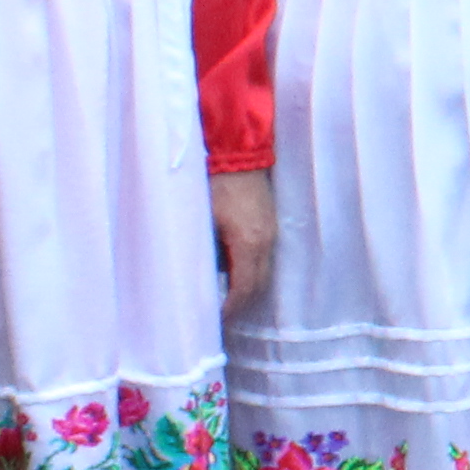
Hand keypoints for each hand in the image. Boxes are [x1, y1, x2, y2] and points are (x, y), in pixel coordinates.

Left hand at [210, 169, 277, 307]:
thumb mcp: (201, 220)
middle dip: (239, 302)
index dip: (230, 309)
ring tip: (220, 290)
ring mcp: (272, 231)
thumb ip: (202, 252)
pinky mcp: (270, 222)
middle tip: (218, 313)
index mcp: (249, 243)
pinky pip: (262, 254)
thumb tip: (198, 278)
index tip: (214, 320)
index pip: (244, 289)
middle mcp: (267, 241)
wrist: (238, 150)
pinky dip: (246, 266)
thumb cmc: (214, 183)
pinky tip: (227, 264)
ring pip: (261, 270)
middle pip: (258, 285)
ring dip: (243, 283)